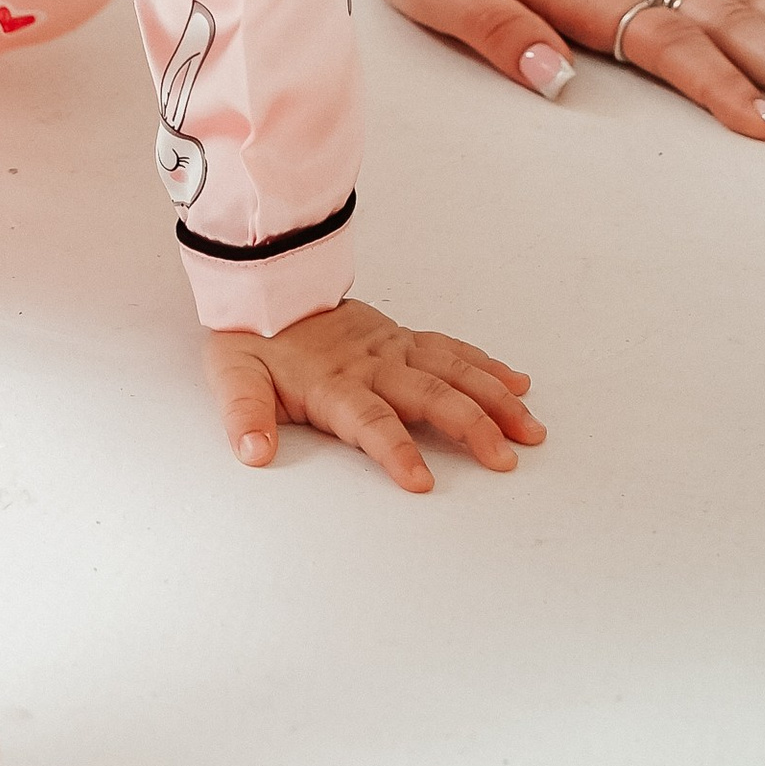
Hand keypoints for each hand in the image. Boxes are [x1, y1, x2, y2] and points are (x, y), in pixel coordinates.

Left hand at [205, 298, 543, 495]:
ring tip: (529, 429)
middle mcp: (372, 364)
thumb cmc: (254, 339)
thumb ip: (244, 414)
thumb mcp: (234, 376)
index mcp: (333, 382)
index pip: (369, 420)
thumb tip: (253, 452)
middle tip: (504, 459)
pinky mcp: (403, 337)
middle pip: (429, 394)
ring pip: (453, 371)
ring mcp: (393, 348)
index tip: (421, 481)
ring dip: (493, 399)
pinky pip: (451, 349)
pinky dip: (486, 365)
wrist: (264, 284)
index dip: (395, 449)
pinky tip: (518, 383)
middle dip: (469, 426)